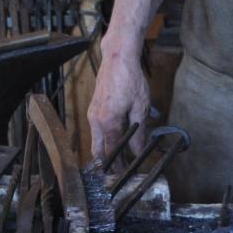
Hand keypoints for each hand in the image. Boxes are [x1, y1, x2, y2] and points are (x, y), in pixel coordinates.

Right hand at [87, 43, 151, 165]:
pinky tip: (119, 136)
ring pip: (96, 139)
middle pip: (98, 150)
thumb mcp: (140, 108)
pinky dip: (106, 137)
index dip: (120, 165)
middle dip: (109, 163)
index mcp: (107, 122)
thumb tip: (138, 151)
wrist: (118, 58)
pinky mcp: (93, 107)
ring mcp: (92, 113)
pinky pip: (97, 129)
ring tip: (121, 156)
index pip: (112, 151)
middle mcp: (96, 120)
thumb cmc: (130, 79)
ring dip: (107, 149)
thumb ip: (138, 132)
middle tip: (120, 171)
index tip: (127, 174)